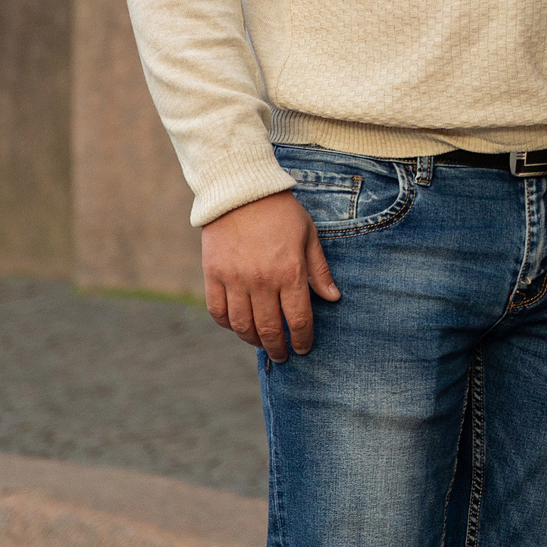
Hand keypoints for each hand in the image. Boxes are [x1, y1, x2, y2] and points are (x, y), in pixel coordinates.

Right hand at [201, 191, 339, 361]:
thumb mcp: (309, 236)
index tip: (303, 349)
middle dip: (278, 347)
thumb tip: (333, 298)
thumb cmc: (281, 212)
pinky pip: (218, 311)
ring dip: (253, 340)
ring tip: (261, 343)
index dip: (302, 339)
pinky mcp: (213, 275)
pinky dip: (227, 325)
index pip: (298, 319)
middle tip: (282, 355)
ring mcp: (235, 280)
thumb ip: (320, 270)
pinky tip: (237, 326)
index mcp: (290, 272)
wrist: (241, 191)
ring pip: (242, 325)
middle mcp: (262, 281)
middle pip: (269, 329)